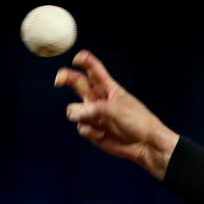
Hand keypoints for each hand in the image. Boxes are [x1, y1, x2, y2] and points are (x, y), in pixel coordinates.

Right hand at [56, 51, 179, 179]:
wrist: (145, 144)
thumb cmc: (137, 121)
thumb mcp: (116, 109)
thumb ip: (94, 108)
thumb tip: (74, 114)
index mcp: (107, 87)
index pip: (93, 69)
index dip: (84, 61)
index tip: (77, 59)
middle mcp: (97, 98)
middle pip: (76, 82)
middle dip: (65, 78)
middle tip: (58, 80)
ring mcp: (93, 114)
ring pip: (73, 109)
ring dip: (81, 115)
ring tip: (97, 122)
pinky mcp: (92, 129)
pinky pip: (81, 127)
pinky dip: (90, 131)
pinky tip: (103, 134)